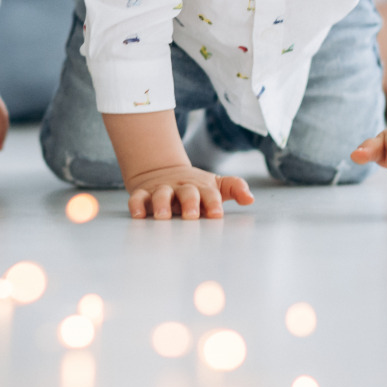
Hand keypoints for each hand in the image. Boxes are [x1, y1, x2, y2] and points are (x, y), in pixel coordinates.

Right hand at [123, 164, 253, 220]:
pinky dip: (137, 205)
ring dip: (162, 204)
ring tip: (163, 216)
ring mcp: (161, 189)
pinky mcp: (143, 193)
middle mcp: (181, 187)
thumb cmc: (194, 186)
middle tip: (191, 216)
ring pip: (161, 194)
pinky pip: (137, 198)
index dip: (214, 202)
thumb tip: (250, 199)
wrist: (162, 171)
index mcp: (200, 187)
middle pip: (186, 192)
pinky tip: (139, 215)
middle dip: (189, 203)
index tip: (217, 214)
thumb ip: (234, 188)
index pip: (210, 193)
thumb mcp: (215, 184)